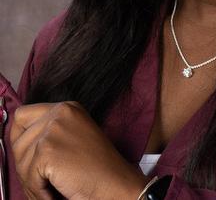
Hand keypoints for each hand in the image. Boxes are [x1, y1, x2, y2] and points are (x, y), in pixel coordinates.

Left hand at [11, 101, 147, 199]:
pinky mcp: (47, 149)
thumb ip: (50, 131)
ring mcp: (53, 129)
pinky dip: (38, 192)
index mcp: (67, 108)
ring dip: (31, 181)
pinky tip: (53, 194)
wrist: (115, 183)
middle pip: (18, 140)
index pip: (23, 116)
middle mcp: (59, 112)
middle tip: (41, 180)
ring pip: (20, 160)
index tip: (27, 158)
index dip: (20, 138)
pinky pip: (28, 176)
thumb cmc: (98, 167)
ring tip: (49, 189)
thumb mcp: (74, 136)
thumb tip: (18, 143)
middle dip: (25, 164)